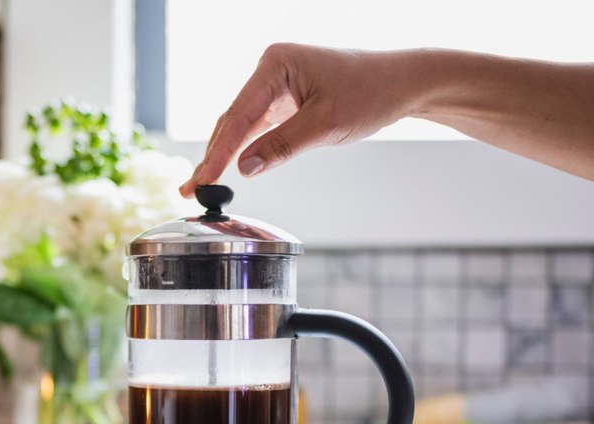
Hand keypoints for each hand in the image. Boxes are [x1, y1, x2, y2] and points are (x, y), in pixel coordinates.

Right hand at [180, 44, 422, 197]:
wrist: (403, 83)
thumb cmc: (371, 92)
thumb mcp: (325, 125)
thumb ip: (282, 146)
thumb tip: (244, 168)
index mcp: (275, 64)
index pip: (238, 115)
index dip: (218, 152)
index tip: (202, 180)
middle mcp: (271, 69)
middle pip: (233, 119)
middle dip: (212, 156)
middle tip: (190, 190)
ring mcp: (277, 84)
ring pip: (242, 125)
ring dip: (223, 154)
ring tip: (200, 184)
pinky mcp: (286, 98)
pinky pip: (257, 126)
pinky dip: (244, 148)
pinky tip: (227, 169)